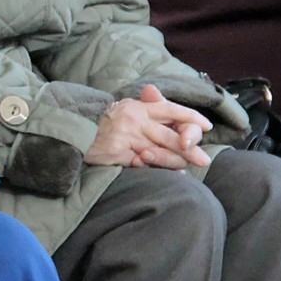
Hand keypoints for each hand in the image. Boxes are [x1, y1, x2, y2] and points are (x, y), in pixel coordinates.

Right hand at [83, 84, 212, 170]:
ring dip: (175, 163)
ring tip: (186, 169)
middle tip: (204, 160)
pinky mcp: (117, 153)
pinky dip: (156, 171)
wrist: (74, 133)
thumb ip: (147, 108)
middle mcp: (134, 120)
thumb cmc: (103, 124)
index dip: (190, 118)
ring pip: (159, 153)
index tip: (206, 126)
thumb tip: (165, 105)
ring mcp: (126, 137)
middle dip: (189, 149)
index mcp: (138, 107)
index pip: (171, 109)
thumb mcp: (125, 110)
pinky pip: (142, 165)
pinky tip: (167, 176)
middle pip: (169, 136)